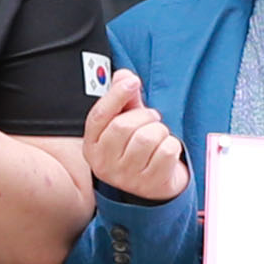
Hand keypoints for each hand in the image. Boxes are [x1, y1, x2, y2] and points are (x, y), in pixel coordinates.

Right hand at [81, 66, 186, 202]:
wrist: (150, 188)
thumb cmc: (134, 150)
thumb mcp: (124, 124)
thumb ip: (123, 99)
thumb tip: (123, 76)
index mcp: (92, 145)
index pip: (99, 116)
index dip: (116, 95)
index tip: (132, 81)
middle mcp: (104, 163)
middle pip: (125, 126)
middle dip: (145, 116)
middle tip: (151, 119)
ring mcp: (126, 177)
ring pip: (148, 137)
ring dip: (160, 131)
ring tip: (158, 136)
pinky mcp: (150, 184)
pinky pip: (167, 151)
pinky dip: (172, 145)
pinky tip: (165, 151)